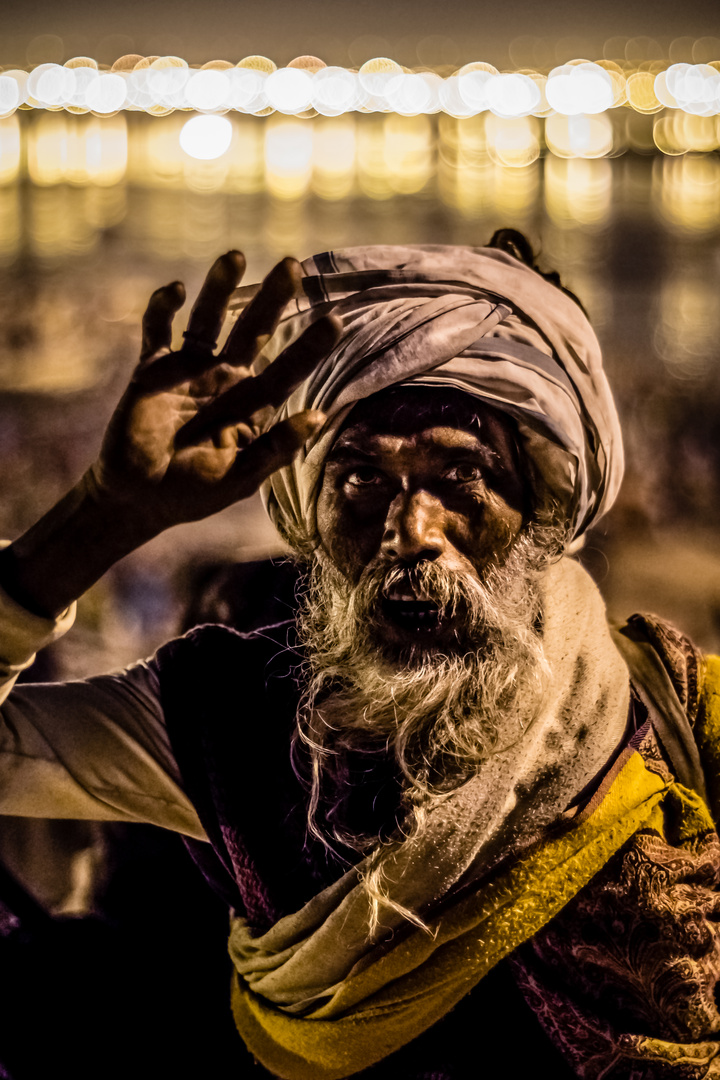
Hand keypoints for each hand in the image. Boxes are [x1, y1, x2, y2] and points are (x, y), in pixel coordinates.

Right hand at [90, 250, 339, 536]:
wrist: (138, 497)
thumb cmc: (193, 494)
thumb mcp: (240, 477)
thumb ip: (276, 448)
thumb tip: (318, 418)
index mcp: (252, 405)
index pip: (288, 369)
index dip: (310, 347)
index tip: (334, 321)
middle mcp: (225, 379)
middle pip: (253, 330)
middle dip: (272, 299)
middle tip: (293, 266)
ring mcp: (189, 370)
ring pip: (208, 319)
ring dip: (219, 288)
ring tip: (235, 256)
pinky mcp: (152, 370)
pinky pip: (158, 331)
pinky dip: (163, 309)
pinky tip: (176, 291)